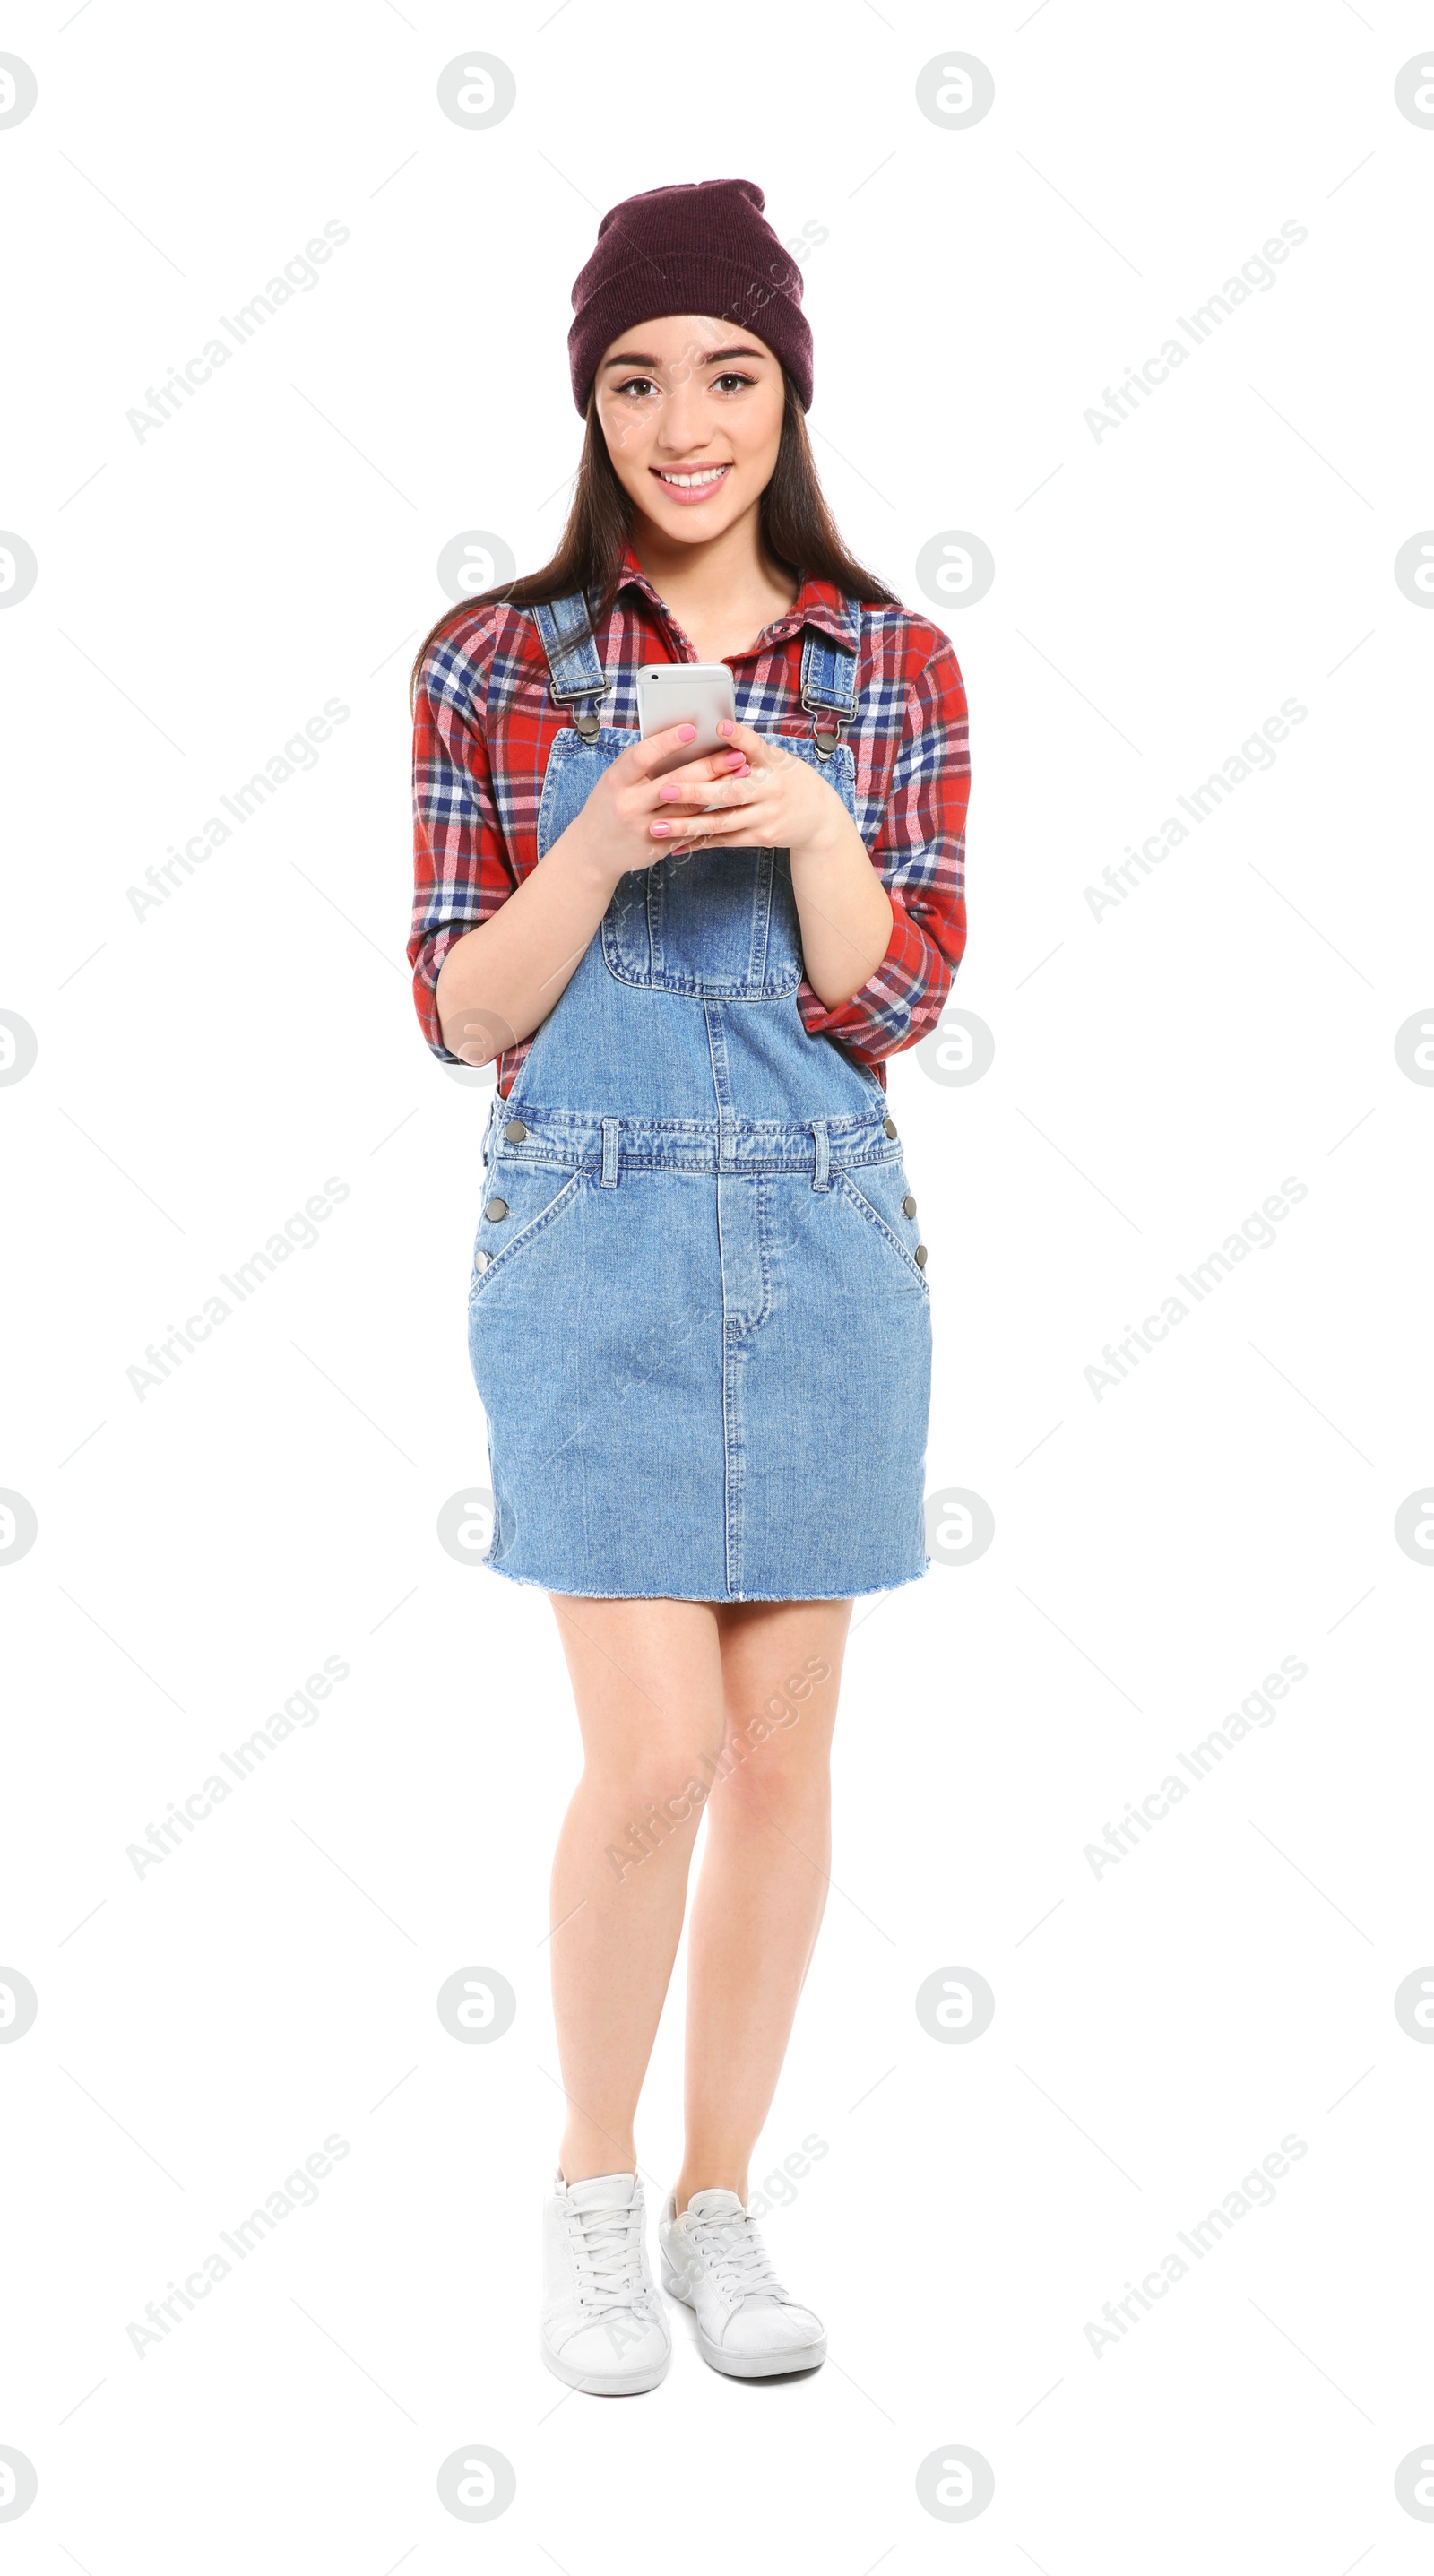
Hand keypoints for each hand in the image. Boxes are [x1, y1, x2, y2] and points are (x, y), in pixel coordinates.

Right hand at [562, 722, 752, 883]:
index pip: (642, 757)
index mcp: (616, 782)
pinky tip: (731, 802)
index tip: (692, 729)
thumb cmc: (608, 805)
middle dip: (709, 767)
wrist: (592, 852)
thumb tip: (680, 738)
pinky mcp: (658, 848)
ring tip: (741, 774)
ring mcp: (645, 829)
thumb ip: (641, 764)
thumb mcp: (615, 781)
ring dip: (718, 790)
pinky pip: (689, 829)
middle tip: (736, 753)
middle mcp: (630, 805)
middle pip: (675, 783)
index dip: (667, 742)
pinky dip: (710, 814)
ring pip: (688, 808)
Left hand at [644, 719, 844, 862]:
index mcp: (773, 763)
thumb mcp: (777, 759)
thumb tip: (715, 729)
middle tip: (664, 789)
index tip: (720, 727)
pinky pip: (725, 841)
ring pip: (722, 821)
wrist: (819, 818)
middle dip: (696, 792)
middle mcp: (771, 789)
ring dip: (688, 825)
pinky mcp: (761, 837)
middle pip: (730, 791)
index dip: (739, 738)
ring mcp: (767, 816)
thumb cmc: (788, 779)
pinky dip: (699, 843)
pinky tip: (676, 845)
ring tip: (658, 826)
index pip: (756, 746)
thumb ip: (748, 749)